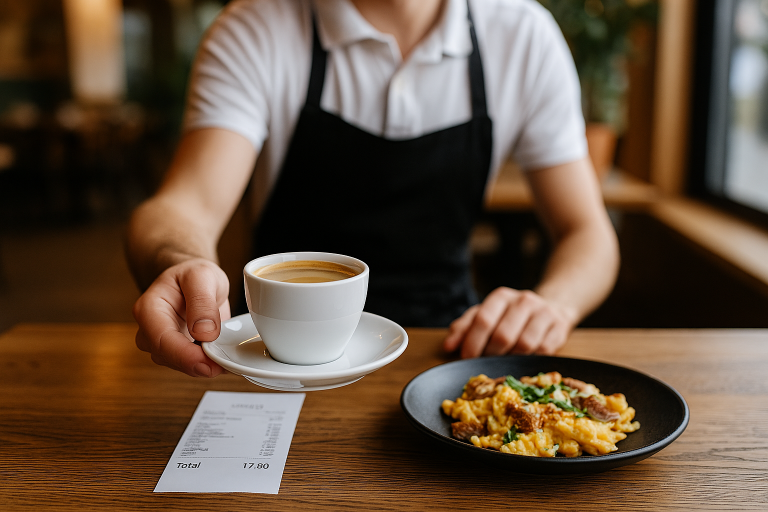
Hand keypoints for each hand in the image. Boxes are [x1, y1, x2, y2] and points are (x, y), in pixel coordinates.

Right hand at [133, 258, 229, 376]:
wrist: (194, 280)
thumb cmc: (192, 275)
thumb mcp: (202, 275)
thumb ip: (202, 301)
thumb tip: (204, 332)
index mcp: (149, 309)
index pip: (162, 340)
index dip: (186, 356)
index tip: (209, 363)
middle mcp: (150, 330)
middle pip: (169, 358)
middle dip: (198, 364)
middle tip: (225, 364)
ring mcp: (162, 344)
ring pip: (181, 366)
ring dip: (205, 365)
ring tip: (227, 356)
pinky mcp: (178, 352)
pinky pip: (192, 365)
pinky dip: (209, 363)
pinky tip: (223, 357)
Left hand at [443, 287, 577, 357]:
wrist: (550, 308)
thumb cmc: (509, 317)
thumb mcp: (484, 316)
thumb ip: (464, 328)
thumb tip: (448, 346)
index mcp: (501, 297)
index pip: (483, 320)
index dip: (473, 342)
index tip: (466, 356)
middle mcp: (524, 301)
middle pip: (503, 335)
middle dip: (491, 354)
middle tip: (485, 363)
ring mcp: (545, 313)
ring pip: (524, 345)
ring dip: (511, 359)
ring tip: (505, 361)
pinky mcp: (560, 328)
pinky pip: (543, 351)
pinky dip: (531, 360)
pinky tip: (524, 359)